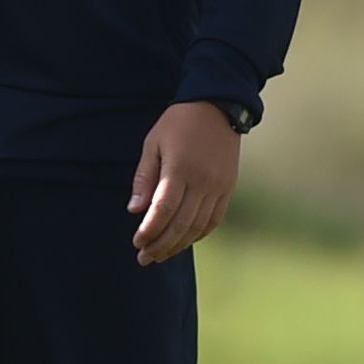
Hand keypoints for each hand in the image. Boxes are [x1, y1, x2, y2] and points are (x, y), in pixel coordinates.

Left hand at [130, 100, 240, 263]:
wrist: (218, 105)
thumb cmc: (178, 123)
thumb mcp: (153, 143)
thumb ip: (144, 177)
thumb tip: (135, 210)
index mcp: (180, 168)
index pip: (163, 210)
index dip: (149, 230)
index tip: (136, 242)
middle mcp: (202, 181)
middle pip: (181, 224)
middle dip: (161, 245)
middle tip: (145, 258)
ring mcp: (218, 186)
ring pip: (198, 226)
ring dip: (179, 244)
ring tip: (161, 254)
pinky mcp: (228, 188)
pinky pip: (214, 219)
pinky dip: (199, 234)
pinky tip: (185, 241)